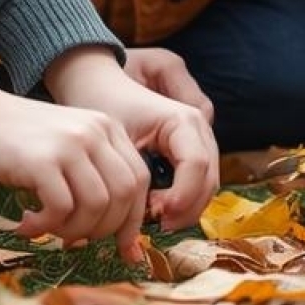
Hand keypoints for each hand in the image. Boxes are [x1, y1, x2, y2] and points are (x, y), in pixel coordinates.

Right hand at [0, 83, 146, 256]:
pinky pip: (61, 209)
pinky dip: (46, 226)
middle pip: (124, 196)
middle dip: (102, 230)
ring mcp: (68, 143)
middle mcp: (94, 131)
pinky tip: (26, 224)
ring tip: (46, 229)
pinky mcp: (40, 160)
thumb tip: (118, 233)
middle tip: (72, 238)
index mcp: (106, 127)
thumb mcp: (64, 148)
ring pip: (96, 206)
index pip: (139, 181)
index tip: (121, 248)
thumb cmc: (12, 140)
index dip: (132, 220)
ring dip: (72, 231)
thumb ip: (92, 176)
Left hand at [45, 46, 220, 234]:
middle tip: (156, 225)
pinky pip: (197, 178)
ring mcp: (198, 136)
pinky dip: (183, 198)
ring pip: (207, 182)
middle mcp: (198, 126)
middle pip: (209, 178)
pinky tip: (156, 209)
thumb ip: (132, 170)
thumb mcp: (113, 134)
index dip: (183, 196)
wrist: (96, 79)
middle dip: (187, 207)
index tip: (157, 214)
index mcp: (183, 119)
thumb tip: (143, 208)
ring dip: (186, 206)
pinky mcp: (189, 146)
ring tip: (154, 219)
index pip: (196, 165)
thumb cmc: (101, 101)